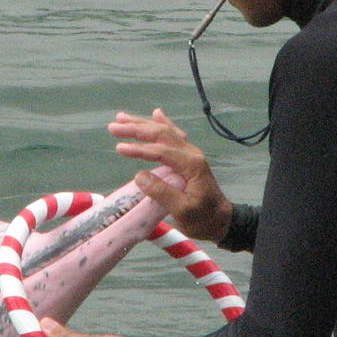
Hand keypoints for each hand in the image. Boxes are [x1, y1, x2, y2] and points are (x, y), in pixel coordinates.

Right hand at [109, 108, 232, 241]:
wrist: (223, 222)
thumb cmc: (203, 219)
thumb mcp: (182, 211)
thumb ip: (162, 192)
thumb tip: (139, 176)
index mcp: (191, 164)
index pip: (161, 151)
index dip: (139, 149)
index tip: (119, 148)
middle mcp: (191, 154)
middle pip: (161, 135)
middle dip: (136, 129)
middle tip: (113, 127)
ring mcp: (191, 154)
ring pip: (166, 132)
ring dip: (143, 124)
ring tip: (122, 117)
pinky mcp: (188, 159)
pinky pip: (174, 136)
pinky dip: (164, 124)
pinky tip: (156, 114)